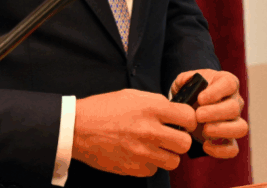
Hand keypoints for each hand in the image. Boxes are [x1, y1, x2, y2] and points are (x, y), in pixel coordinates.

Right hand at [72, 89, 196, 176]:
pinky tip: (138, 153)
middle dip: (179, 140)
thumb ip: (155, 103)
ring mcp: (142, 152)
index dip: (187, 120)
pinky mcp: (134, 168)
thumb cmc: (103, 108)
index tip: (181, 121)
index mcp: (151, 108)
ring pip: (173, 161)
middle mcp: (150, 130)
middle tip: (169, 136)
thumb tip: (174, 111)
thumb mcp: (131, 95)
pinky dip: (149, 164)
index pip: (189, 117)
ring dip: (166, 154)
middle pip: (185, 143)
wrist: (77, 128)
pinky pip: (153, 170)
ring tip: (154, 146)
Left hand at [171, 69, 247, 158]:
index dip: (216, 92)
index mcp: (226, 83)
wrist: (190, 106)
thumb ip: (184, 79)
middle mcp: (235, 101)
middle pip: (235, 108)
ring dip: (222, 131)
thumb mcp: (185, 81)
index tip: (200, 98)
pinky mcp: (229, 139)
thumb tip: (186, 81)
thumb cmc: (191, 90)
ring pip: (240, 128)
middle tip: (198, 115)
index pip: (229, 84)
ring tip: (205, 131)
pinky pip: (233, 148)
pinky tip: (205, 146)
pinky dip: (221, 150)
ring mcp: (234, 121)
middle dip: (215, 113)